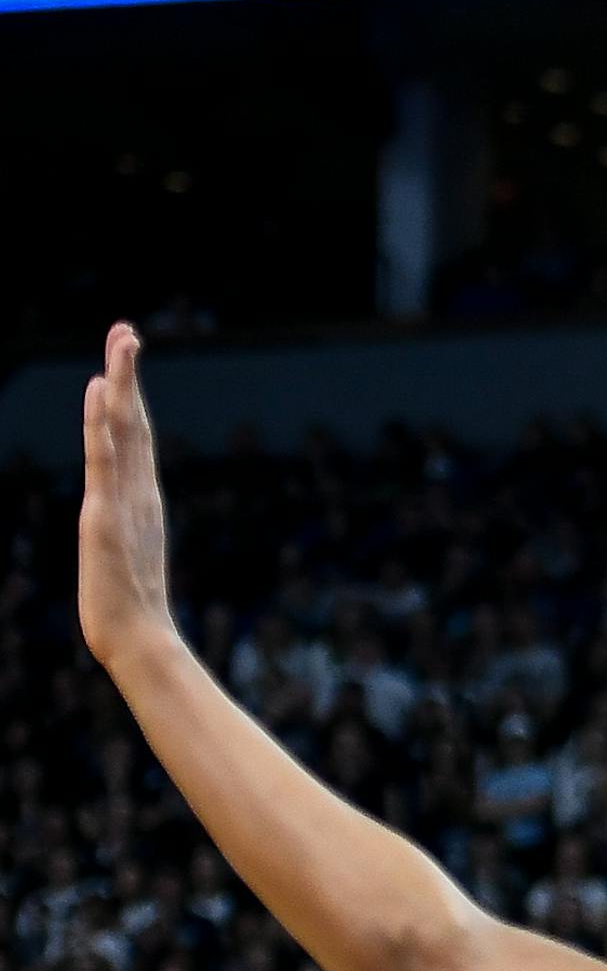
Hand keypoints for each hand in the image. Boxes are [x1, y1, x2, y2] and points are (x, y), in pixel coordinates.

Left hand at [79, 323, 177, 665]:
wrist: (138, 641)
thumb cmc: (128, 611)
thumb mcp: (125, 560)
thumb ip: (127, 535)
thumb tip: (123, 527)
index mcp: (141, 498)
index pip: (134, 435)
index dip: (129, 393)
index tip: (123, 354)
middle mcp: (138, 491)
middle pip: (134, 421)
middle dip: (128, 372)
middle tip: (125, 329)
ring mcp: (125, 502)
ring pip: (124, 431)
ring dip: (121, 382)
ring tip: (120, 341)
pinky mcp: (105, 518)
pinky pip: (104, 461)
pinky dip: (102, 424)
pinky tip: (100, 393)